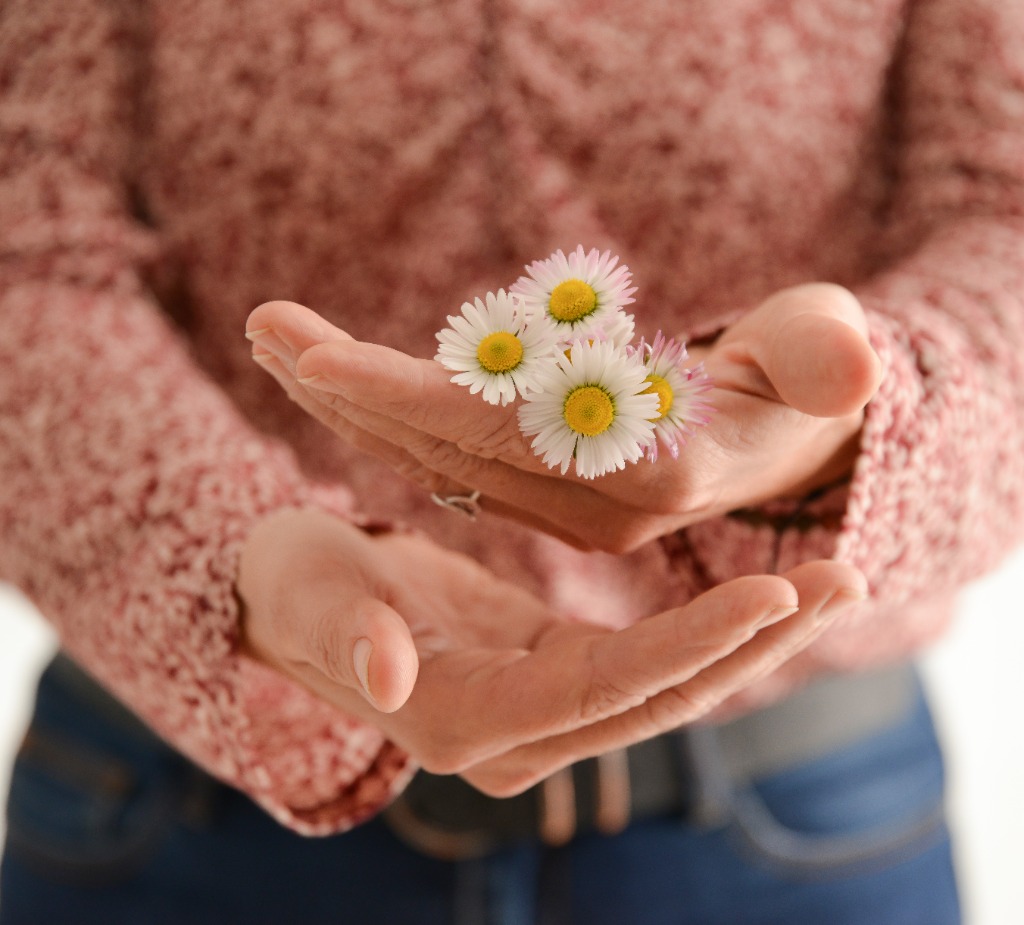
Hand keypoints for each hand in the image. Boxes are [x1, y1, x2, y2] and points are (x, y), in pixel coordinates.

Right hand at [237, 508, 865, 794]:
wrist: (294, 599)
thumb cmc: (294, 588)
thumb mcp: (311, 593)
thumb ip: (349, 634)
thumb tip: (388, 680)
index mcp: (460, 719)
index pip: (600, 689)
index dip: (689, 644)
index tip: (773, 592)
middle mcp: (511, 737)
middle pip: (657, 698)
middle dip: (752, 644)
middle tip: (844, 579)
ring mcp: (537, 711)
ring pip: (666, 686)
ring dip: (749, 639)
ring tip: (831, 581)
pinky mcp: (550, 675)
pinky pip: (648, 663)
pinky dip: (709, 630)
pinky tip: (766, 595)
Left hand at [246, 283, 880, 553]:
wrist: (796, 438)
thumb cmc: (813, 378)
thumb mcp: (827, 352)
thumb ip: (825, 355)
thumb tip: (848, 356)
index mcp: (656, 477)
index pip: (515, 436)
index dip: (419, 399)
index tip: (321, 361)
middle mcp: (597, 507)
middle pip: (457, 446)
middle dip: (359, 389)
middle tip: (265, 326)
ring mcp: (566, 507)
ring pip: (443, 454)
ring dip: (358, 396)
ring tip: (275, 333)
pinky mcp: (550, 494)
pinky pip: (455, 454)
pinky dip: (391, 411)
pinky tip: (332, 378)